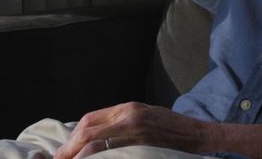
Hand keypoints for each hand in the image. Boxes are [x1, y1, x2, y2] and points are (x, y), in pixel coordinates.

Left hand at [53, 102, 209, 158]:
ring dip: (79, 156)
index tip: (65, 149)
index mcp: (128, 108)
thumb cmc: (171, 126)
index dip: (73, 136)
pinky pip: (112, 155)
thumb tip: (94, 133)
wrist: (196, 134)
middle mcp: (129, 118)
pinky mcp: (142, 148)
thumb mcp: (145, 115)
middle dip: (70, 148)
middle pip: (88, 131)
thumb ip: (121, 121)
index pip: (90, 119)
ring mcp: (135, 134)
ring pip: (95, 145)